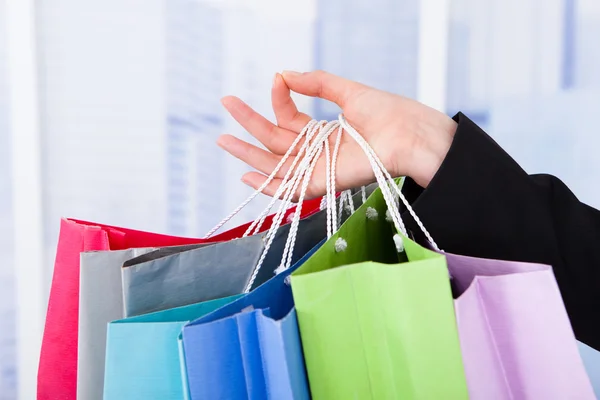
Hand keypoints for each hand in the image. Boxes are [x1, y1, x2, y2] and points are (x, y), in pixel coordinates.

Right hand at [217, 70, 456, 199]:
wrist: (410, 135)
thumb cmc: (388, 113)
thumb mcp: (348, 91)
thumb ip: (317, 82)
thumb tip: (283, 74)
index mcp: (325, 133)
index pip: (290, 120)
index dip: (279, 100)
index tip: (276, 79)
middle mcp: (318, 153)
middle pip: (275, 142)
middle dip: (249, 124)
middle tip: (226, 104)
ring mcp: (319, 169)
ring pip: (275, 165)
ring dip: (248, 154)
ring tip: (223, 138)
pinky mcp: (323, 184)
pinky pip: (289, 190)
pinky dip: (267, 186)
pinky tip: (246, 175)